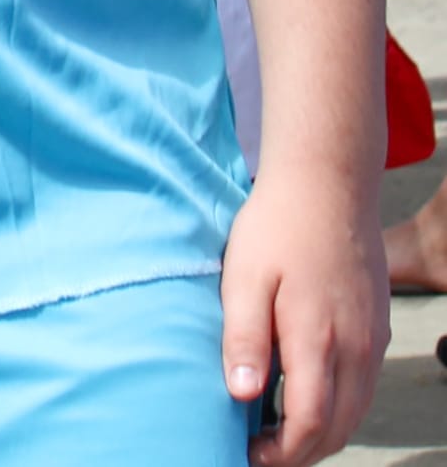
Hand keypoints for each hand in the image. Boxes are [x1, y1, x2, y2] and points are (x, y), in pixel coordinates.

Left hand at [221, 166, 387, 464]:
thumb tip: (241, 395)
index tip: (249, 455)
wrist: (328, 181)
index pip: (310, 425)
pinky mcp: (378, 326)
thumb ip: (243, 337)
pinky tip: (308, 391)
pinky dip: (340, 405)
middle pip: (338, 430)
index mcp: (318, 339)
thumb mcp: (244, 275)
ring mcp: (373, 338)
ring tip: (280, 428)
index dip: (281, 454)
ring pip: (356, 411)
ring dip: (322, 432)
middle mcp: (356, 348)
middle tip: (261, 451)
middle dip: (301, 453)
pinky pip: (364, 385)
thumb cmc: (278, 225)